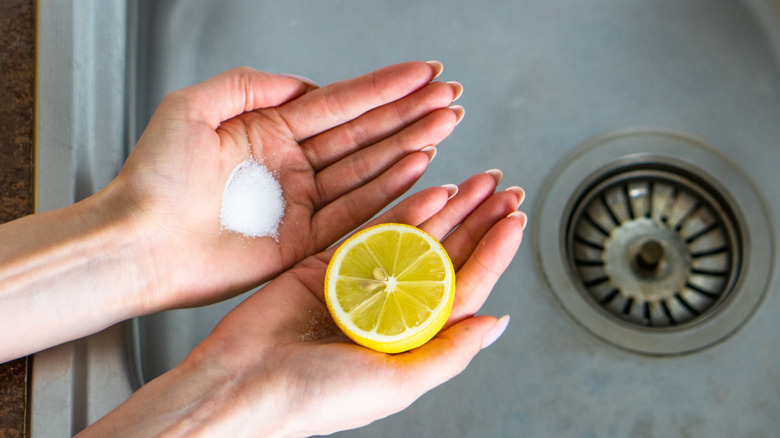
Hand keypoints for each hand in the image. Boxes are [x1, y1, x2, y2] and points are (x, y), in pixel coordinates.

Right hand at [82, 172, 525, 436]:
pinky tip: (432, 190)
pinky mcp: (329, 263)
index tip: (513, 222)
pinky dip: (403, 209)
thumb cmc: (315, 397)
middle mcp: (391, 310)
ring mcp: (361, 283)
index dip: (492, 255)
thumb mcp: (395, 383)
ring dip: (448, 210)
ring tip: (477, 183)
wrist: (243, 381)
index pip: (463, 288)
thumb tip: (495, 323)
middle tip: (504, 191)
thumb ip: (447, 353)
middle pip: (445, 256)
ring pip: (415, 237)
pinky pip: (374, 229)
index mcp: (410, 341)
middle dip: (477, 223)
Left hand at [107, 62, 462, 309]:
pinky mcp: (304, 242)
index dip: (384, 87)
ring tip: (446, 125)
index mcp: (269, 131)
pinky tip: (419, 168)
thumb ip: (250, 84)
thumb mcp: (192, 107)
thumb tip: (305, 82)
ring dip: (409, 146)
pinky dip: (389, 191)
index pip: (339, 103)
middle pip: (363, 133)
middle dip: (409, 114)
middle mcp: (293, 165)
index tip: (424, 73)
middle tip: (451, 98)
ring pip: (367, 169)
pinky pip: (355, 212)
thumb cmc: (154, 179)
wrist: (138, 243)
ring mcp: (302, 203)